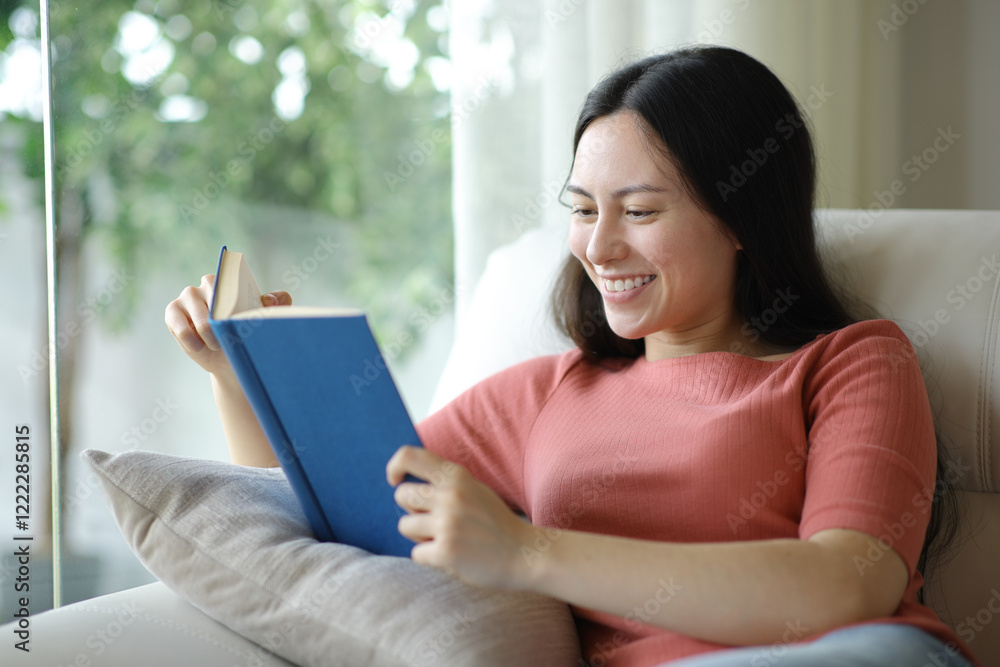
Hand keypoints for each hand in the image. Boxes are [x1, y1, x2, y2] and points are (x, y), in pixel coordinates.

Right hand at [164, 274, 291, 376]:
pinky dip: (191, 340)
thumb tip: (269, 299)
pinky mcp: (172, 312)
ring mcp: (187, 296)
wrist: (231, 359)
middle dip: (225, 320)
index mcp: (231, 280)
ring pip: (199, 313)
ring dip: (209, 333)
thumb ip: (276, 304)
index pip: (233, 279)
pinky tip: (200, 347)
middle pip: (216, 296)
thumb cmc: (248, 334)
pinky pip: (180, 326)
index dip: (239, 298)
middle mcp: (207, 283)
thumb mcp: (265, 320)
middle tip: (232, 336)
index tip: (243, 313)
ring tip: (217, 344)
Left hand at [387, 446, 532, 589]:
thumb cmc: (495, 523)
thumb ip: (445, 482)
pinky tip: (453, 556)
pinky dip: (431, 558)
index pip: (409, 456)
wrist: (525, 554)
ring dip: (420, 536)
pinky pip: (416, 553)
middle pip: (401, 495)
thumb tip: (403, 482)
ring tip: (445, 539)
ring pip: (405, 526)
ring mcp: (448, 524)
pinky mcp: (446, 552)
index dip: (395, 466)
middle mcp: (450, 495)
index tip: (395, 480)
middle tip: (433, 521)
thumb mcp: (474, 489)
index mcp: (456, 476)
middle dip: (411, 510)